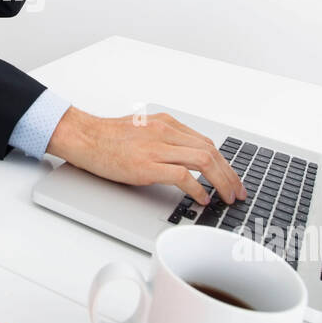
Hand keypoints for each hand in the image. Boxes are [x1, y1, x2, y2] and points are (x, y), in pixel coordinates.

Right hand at [45, 108, 245, 206]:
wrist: (84, 137)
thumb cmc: (107, 137)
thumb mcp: (142, 131)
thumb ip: (164, 141)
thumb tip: (184, 161)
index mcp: (166, 123)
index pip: (206, 143)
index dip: (224, 163)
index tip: (232, 178)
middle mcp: (166, 131)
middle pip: (211, 151)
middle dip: (230, 174)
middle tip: (237, 192)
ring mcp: (157, 147)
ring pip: (203, 161)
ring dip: (221, 182)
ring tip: (226, 197)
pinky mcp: (147, 165)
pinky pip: (183, 175)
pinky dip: (198, 189)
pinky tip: (202, 199)